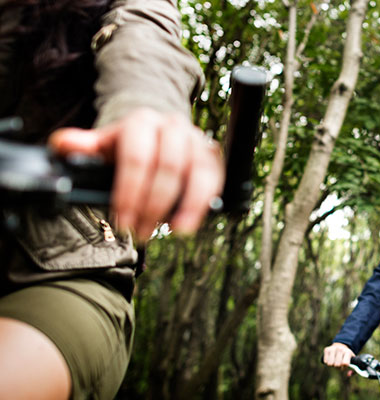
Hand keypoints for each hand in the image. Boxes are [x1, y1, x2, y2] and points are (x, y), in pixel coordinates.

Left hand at [48, 108, 223, 240]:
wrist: (158, 138)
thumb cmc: (127, 149)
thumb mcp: (102, 147)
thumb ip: (82, 146)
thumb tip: (61, 144)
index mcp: (141, 121)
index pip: (137, 157)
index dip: (129, 192)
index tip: (121, 220)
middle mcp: (173, 126)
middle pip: (168, 166)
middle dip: (153, 204)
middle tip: (139, 231)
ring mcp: (197, 141)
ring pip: (196, 174)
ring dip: (184, 207)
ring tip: (171, 232)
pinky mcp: (213, 159)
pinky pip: (213, 182)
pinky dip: (201, 205)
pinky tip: (187, 226)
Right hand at [322, 342, 353, 369]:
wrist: (340, 347)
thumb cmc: (346, 358)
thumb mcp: (352, 363)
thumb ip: (353, 371)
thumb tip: (348, 375)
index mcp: (348, 352)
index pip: (345, 363)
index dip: (343, 367)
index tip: (344, 365)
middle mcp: (341, 349)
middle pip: (337, 365)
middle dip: (337, 367)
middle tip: (339, 364)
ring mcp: (333, 348)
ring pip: (330, 363)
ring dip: (332, 364)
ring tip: (334, 361)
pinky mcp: (327, 349)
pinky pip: (325, 361)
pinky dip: (327, 362)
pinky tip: (330, 358)